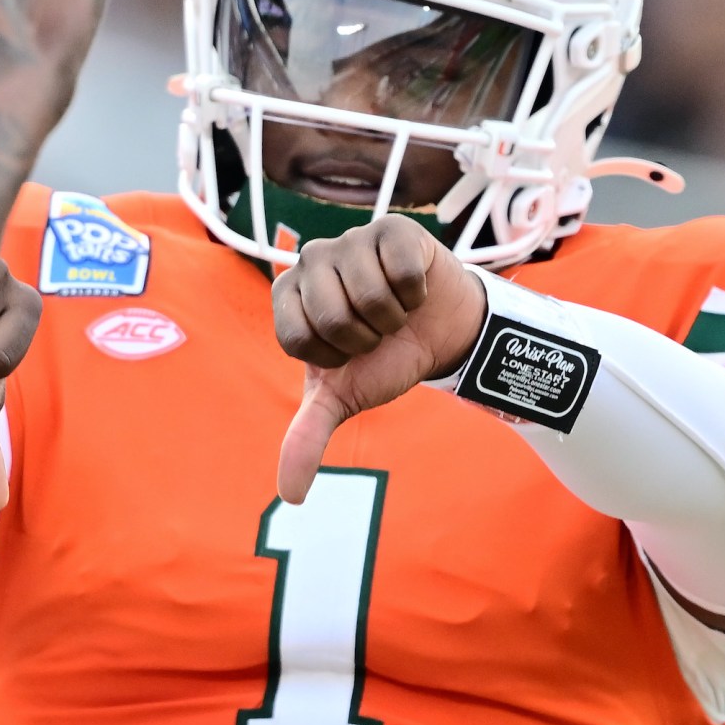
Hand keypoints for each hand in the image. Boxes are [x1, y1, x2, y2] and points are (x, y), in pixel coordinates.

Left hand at [273, 215, 487, 502]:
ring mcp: (350, 238)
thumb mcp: (344, 397)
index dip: (333, 357)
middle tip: (375, 333)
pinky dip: (417, 291)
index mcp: (286, 296)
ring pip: (369, 294)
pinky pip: (402, 270)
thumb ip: (308, 438)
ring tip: (395, 311)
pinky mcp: (391, 228)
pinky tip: (414, 288)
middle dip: (365, 339)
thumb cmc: (382, 358)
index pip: (299, 337)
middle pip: (333, 316)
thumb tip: (291, 496)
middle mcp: (310, 260)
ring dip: (394, 317)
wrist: (438, 331)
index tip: (346, 353)